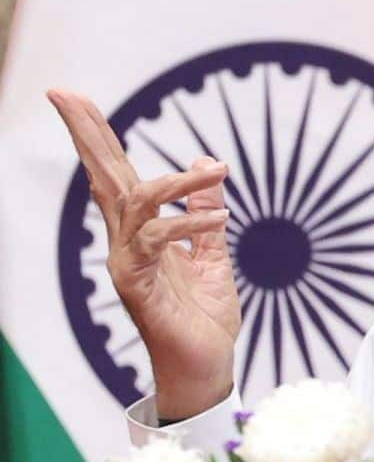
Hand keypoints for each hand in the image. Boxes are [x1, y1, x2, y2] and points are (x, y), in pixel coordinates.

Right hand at [48, 89, 239, 418]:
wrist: (205, 367)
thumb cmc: (203, 316)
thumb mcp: (214, 252)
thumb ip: (207, 208)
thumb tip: (207, 160)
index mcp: (142, 232)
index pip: (116, 174)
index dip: (96, 136)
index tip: (74, 97)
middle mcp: (126, 242)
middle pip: (102, 177)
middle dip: (87, 134)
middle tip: (65, 94)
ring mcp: (127, 263)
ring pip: (134, 203)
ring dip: (176, 182)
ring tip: (217, 171)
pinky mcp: (137, 285)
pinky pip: (157, 241)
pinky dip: (190, 224)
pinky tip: (220, 219)